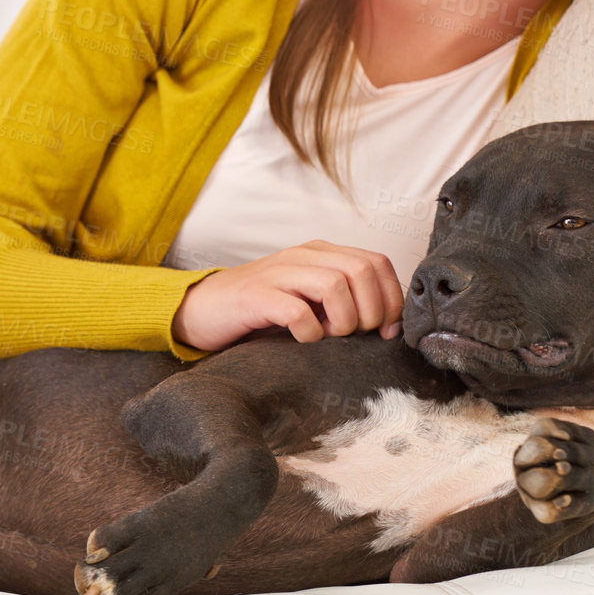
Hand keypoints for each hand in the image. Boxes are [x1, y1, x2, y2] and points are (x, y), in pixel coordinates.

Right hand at [170, 241, 404, 352]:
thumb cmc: (261, 311)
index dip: (392, 299)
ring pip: (335, 285)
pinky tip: (301, 340)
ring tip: (328, 337)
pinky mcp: (255, 296)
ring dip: (342, 321)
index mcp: (320, 254)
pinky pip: (298, 312)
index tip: (387, 331)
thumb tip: (389, 325)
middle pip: (361, 271)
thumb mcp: (308, 299)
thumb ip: (343, 301)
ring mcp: (278, 273)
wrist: (201, 310)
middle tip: (354, 336)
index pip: (376, 263)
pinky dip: (309, 333)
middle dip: (370, 312)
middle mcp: (301, 256)